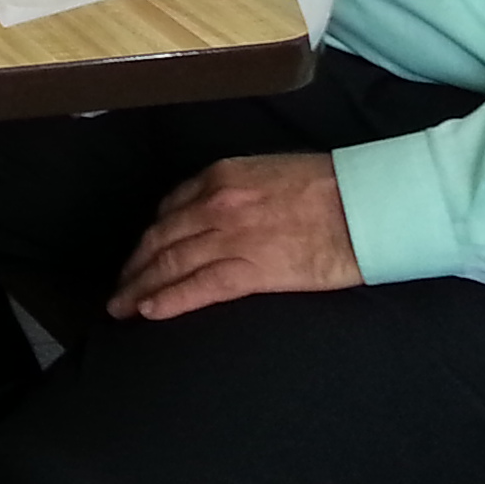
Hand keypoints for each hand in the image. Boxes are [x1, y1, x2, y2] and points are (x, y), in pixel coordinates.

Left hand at [111, 151, 359, 320]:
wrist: (365, 204)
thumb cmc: (329, 186)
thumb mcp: (270, 172)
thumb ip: (238, 190)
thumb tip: (224, 213)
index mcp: (221, 175)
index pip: (170, 209)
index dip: (150, 235)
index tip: (140, 253)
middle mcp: (216, 204)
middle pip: (160, 238)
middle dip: (135, 265)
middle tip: (119, 287)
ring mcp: (231, 236)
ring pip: (170, 264)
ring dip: (140, 287)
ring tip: (122, 306)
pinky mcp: (251, 269)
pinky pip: (199, 287)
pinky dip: (169, 299)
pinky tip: (148, 311)